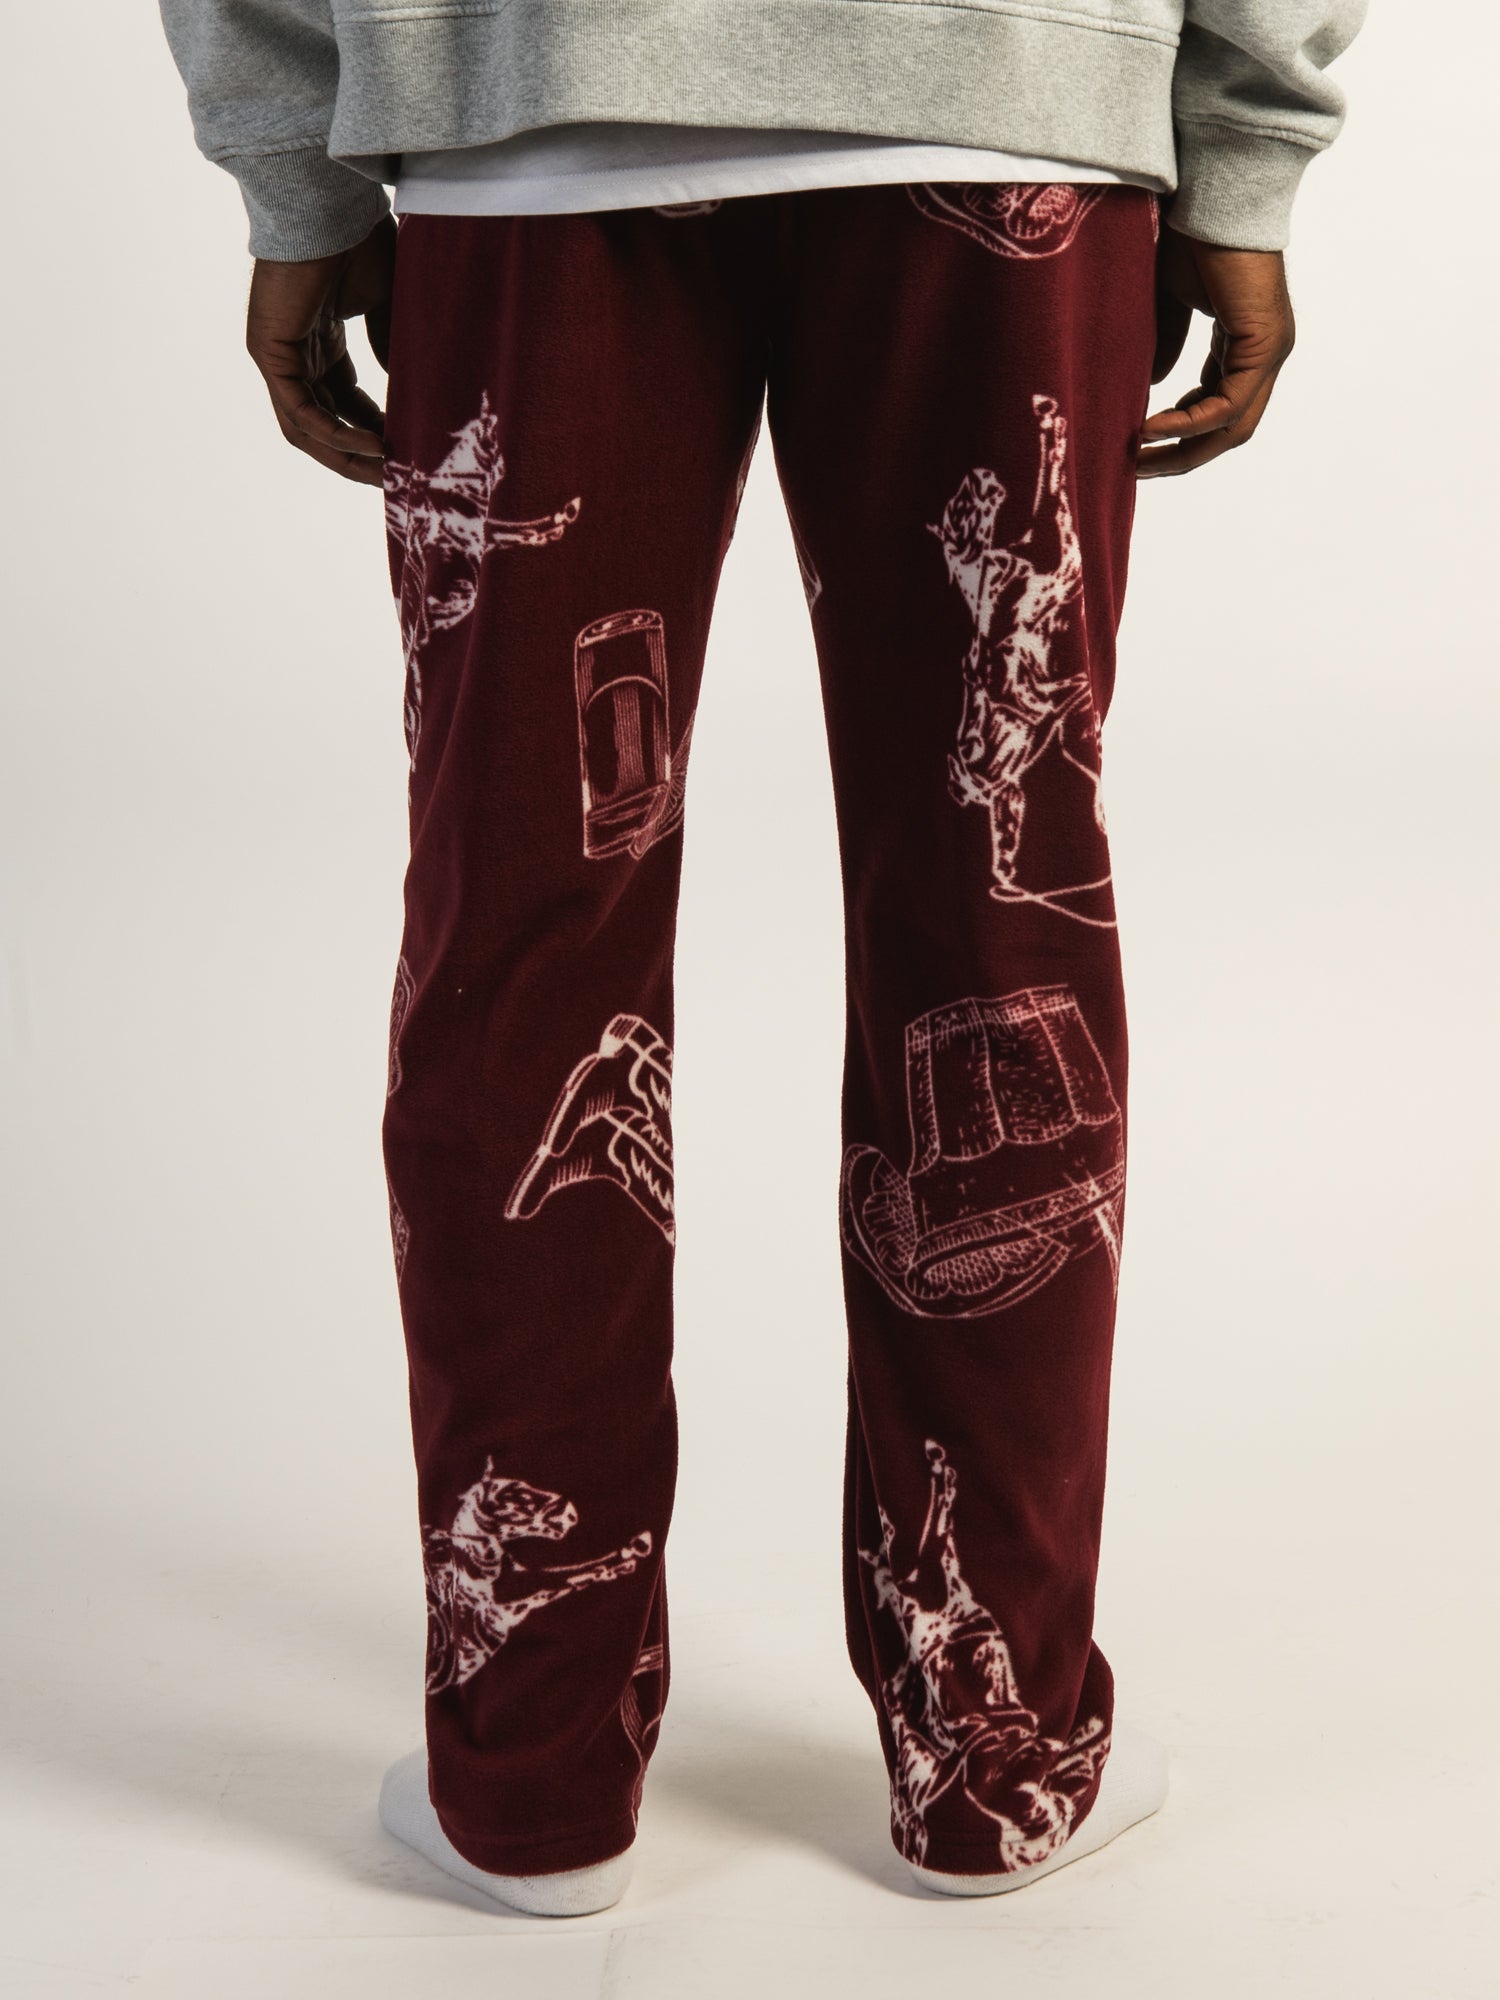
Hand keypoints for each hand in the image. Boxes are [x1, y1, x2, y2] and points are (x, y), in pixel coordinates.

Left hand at [245, 215, 396, 486]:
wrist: (327, 207)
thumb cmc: (357, 240)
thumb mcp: (385, 304)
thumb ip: (390, 345)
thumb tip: (409, 386)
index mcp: (318, 342)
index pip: (342, 405)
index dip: (374, 432)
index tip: (407, 451)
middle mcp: (295, 354)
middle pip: (324, 426)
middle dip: (361, 456)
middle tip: (398, 479)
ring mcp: (279, 357)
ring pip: (309, 430)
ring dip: (349, 457)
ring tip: (389, 474)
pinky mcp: (271, 355)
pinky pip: (302, 414)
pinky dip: (336, 436)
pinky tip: (375, 448)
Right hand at [1137, 228, 1295, 478]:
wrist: (1210, 193)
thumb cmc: (1189, 235)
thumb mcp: (1169, 303)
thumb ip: (1166, 345)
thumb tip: (1156, 386)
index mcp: (1245, 342)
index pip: (1219, 407)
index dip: (1179, 434)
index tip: (1138, 444)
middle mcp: (1264, 351)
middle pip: (1229, 429)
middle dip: (1181, 455)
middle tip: (1135, 467)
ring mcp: (1269, 350)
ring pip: (1232, 426)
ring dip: (1183, 449)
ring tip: (1137, 457)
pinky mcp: (1264, 344)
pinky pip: (1228, 405)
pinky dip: (1188, 424)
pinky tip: (1150, 429)